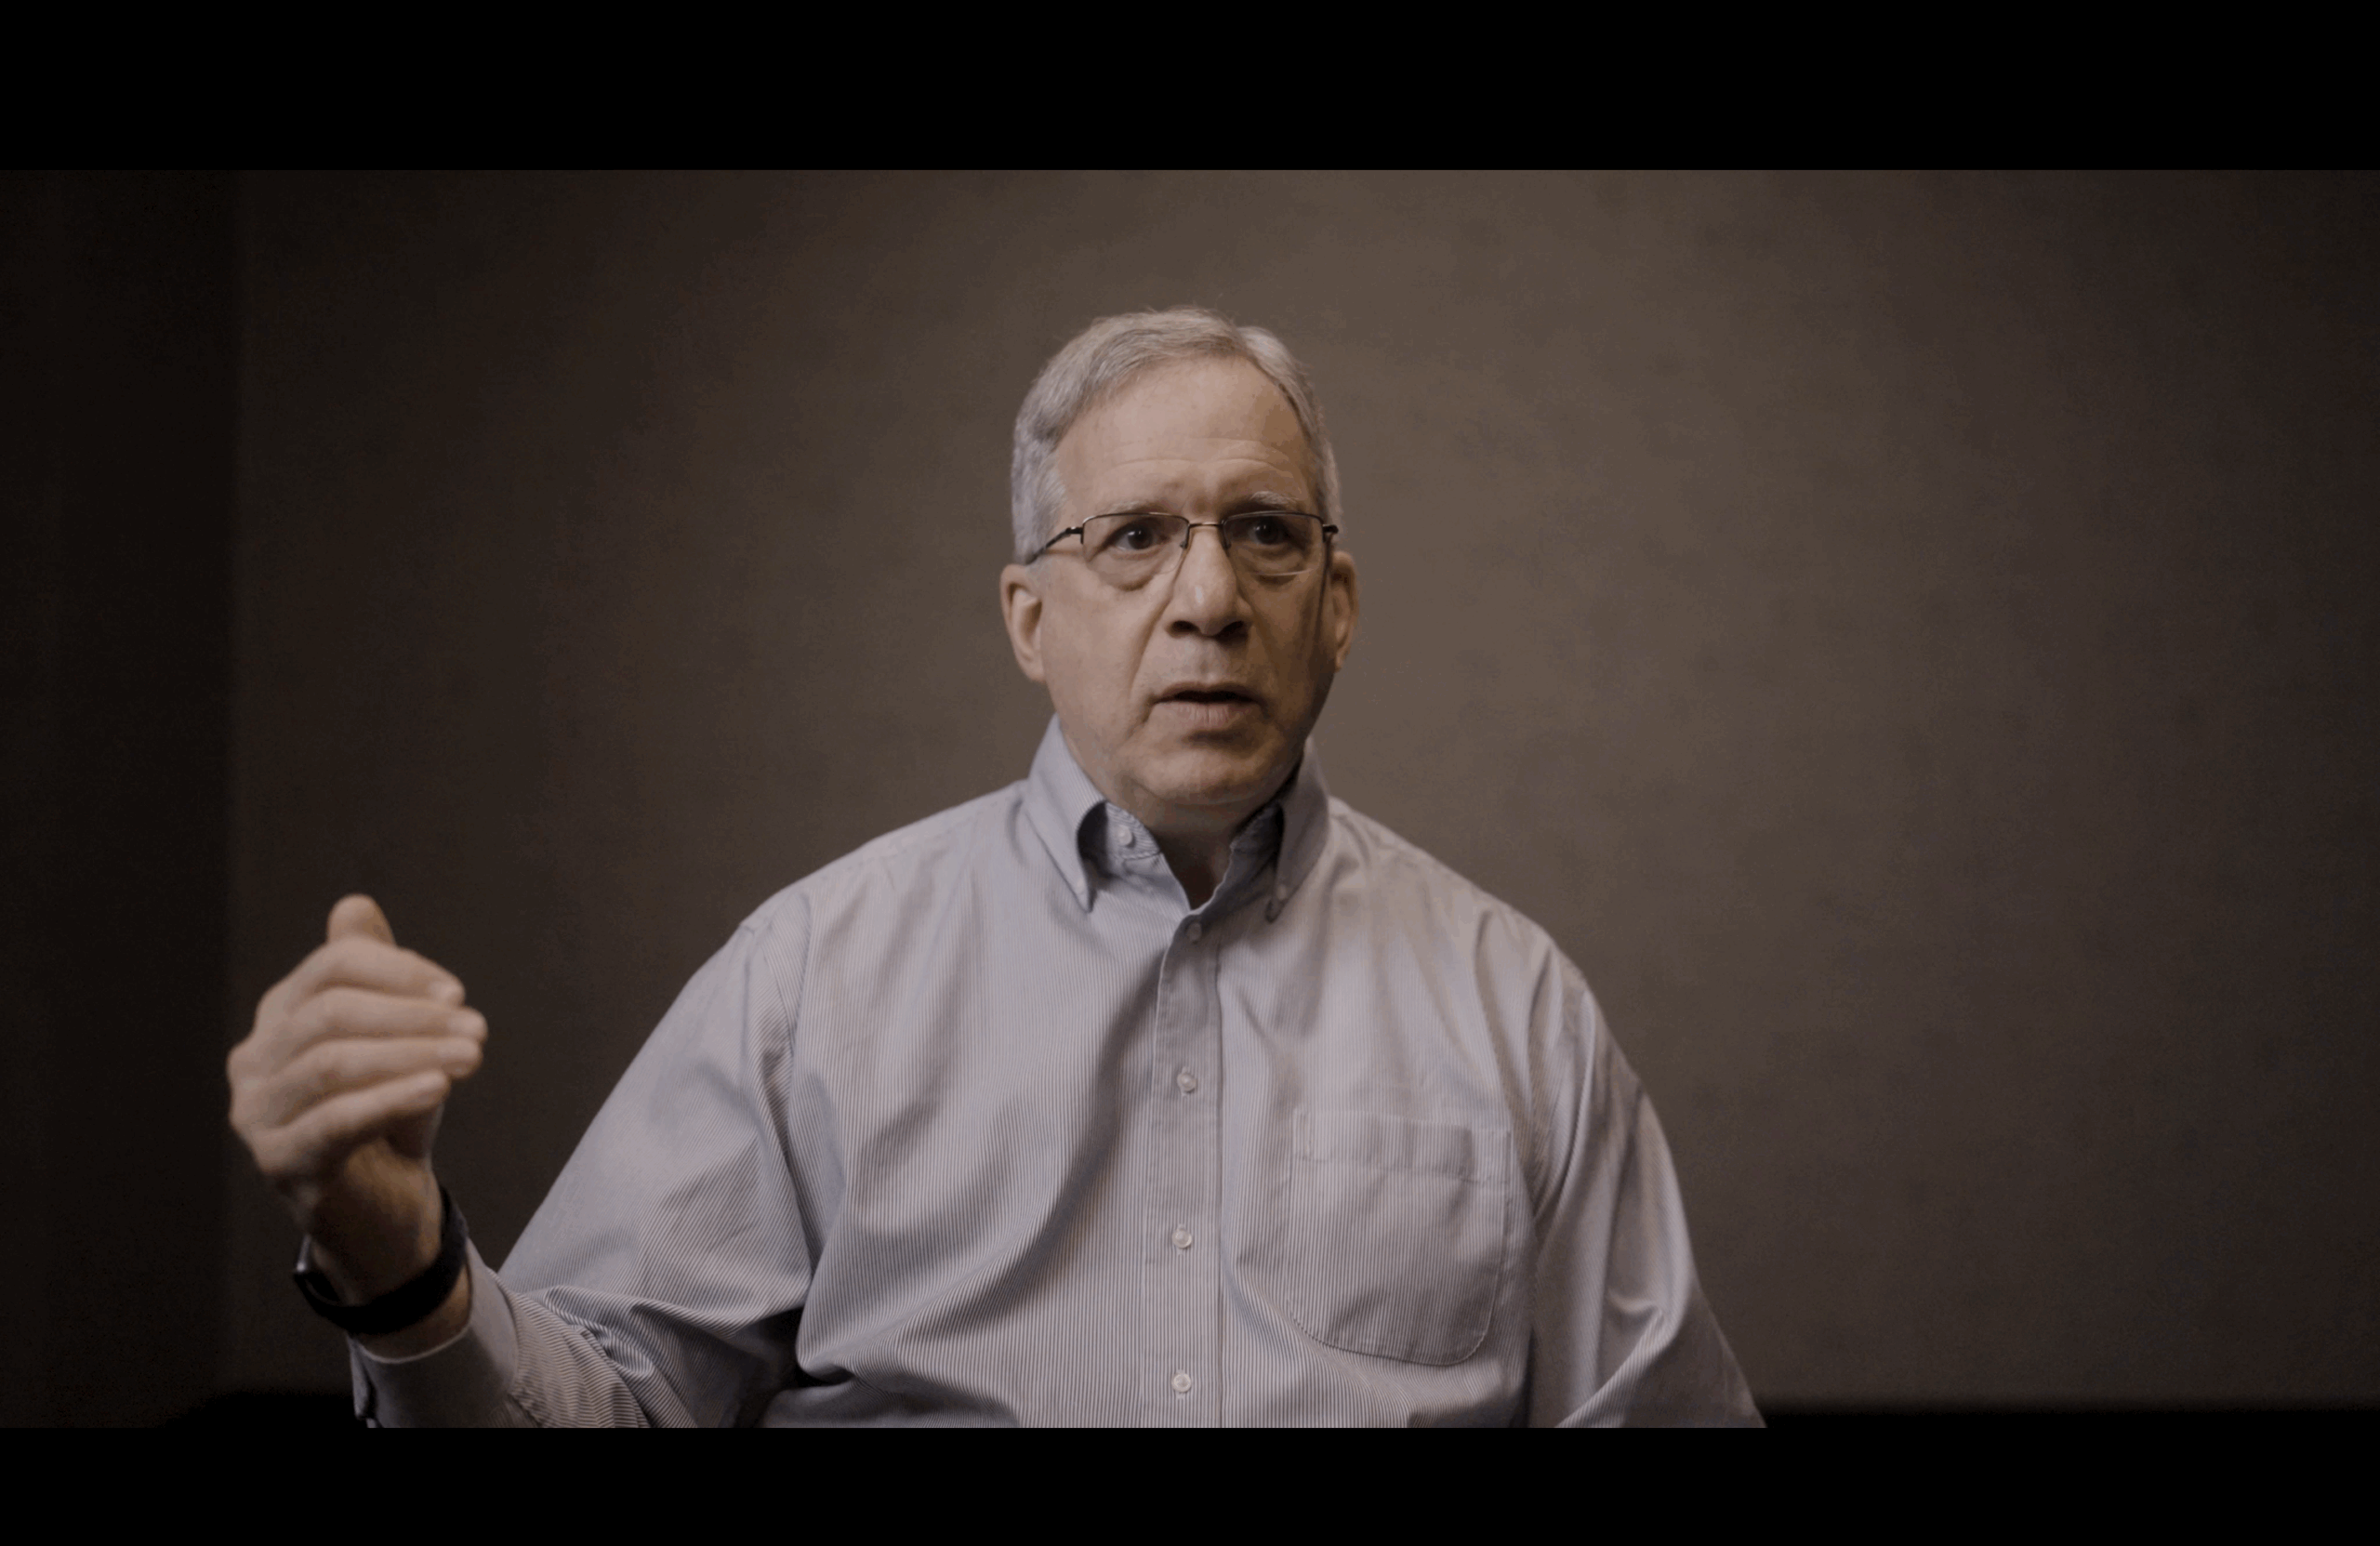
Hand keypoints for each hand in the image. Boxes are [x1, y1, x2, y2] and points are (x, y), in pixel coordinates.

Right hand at [228, 895, 484, 1315]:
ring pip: (332, 1064)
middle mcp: (253, 1061)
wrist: (387, 1210)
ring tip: (473, 1055)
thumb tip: (355, 904)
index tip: (459, 991)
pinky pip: (335, 1121)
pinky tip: (439, 1086)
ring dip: (412, 1053)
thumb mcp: (396, 1040)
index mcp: (279, 1017)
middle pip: (330, 1013)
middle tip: (476, 1027)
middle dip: (412, 1014)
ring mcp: (257, 1115)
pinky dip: (392, 1097)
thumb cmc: (393, 1115)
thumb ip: (377, 976)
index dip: (399, 970)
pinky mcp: (279, 1164)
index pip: (332, 968)